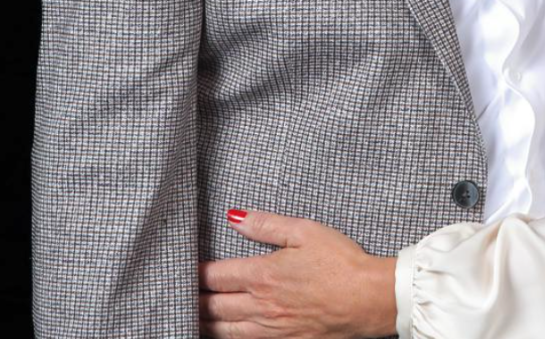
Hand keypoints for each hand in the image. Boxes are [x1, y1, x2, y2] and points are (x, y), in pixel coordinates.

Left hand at [198, 209, 396, 338]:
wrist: (370, 298)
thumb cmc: (343, 262)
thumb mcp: (306, 231)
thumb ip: (267, 225)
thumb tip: (235, 216)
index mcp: (263, 274)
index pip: (216, 275)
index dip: (195, 272)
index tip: (181, 267)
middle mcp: (261, 304)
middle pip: (213, 306)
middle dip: (192, 300)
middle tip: (174, 295)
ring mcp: (271, 328)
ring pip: (224, 331)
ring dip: (203, 324)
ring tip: (186, 318)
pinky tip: (221, 335)